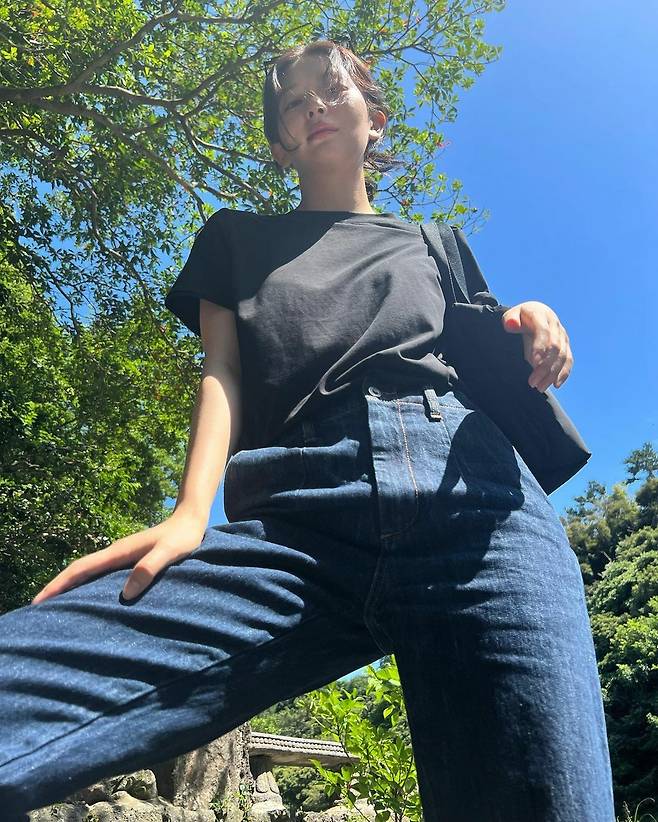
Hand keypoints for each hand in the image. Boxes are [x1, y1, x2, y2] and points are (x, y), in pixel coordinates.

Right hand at [30, 511, 206, 604]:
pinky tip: (89, 597)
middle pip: (78, 571)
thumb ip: (150, 568)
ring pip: (88, 573)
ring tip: (56, 608)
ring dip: (70, 587)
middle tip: (37, 609)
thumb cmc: (182, 537)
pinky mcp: (129, 560)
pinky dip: (87, 585)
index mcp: (119, 552)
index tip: (38, 600)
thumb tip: (127, 592)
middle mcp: (115, 553)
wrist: (190, 520)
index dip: (58, 584)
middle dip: (57, 588)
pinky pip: (100, 574)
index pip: (81, 569)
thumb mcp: (169, 553)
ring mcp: (120, 556)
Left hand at [501, 301, 572, 391]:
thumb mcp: (510, 316)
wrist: (531, 315)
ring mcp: (562, 335)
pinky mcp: (565, 346)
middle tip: (532, 382)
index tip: (533, 362)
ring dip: (552, 374)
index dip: (540, 347)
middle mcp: (554, 325)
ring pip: (562, 356)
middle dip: (544, 366)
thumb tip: (510, 325)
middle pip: (554, 347)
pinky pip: (568, 360)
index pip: (543, 331)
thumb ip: (510, 320)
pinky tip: (556, 384)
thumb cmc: (518, 318)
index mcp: (541, 315)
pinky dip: (563, 373)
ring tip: (540, 387)